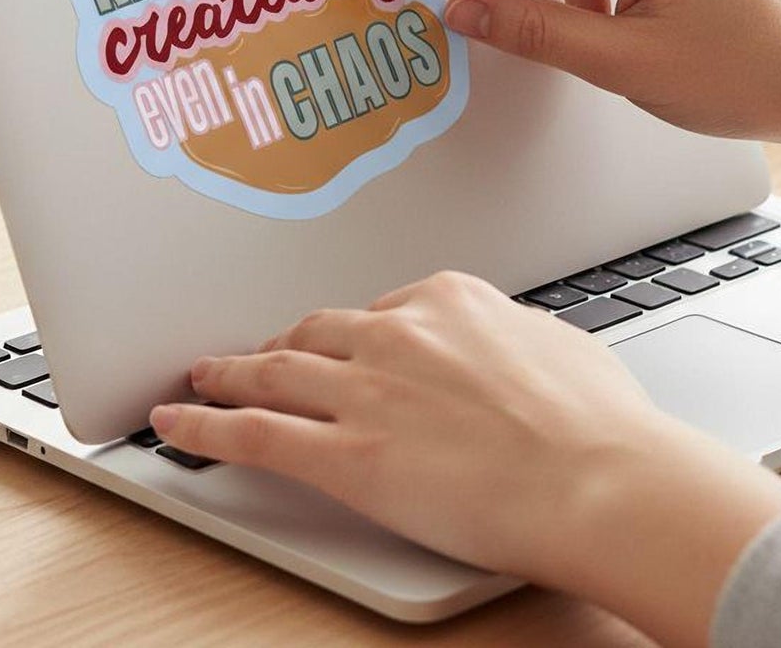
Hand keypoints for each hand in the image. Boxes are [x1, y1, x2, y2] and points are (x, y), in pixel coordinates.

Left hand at [152, 272, 780, 647]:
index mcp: (447, 300)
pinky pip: (254, 433)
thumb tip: (507, 344)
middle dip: (280, 344)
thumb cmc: (601, 425)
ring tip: (201, 377)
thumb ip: (512, 337)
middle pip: (316, 333)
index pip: (379, 311)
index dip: (352, 337)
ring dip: (229, 373)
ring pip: (273, 372)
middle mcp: (395, 334)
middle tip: (255, 356)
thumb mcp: (559, 345)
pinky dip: (205, 428)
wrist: (603, 479)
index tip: (339, 347)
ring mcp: (364, 392)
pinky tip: (176, 425)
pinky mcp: (346, 454)